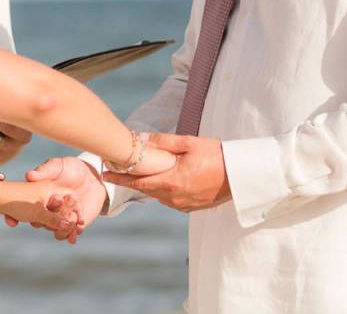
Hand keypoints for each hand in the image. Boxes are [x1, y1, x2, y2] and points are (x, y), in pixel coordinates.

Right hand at [4, 157, 106, 243]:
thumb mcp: (57, 165)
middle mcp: (48, 210)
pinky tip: (76, 231)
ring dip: (60, 230)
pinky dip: (71, 234)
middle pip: (39, 222)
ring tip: (69, 223)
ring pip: (55, 231)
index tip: (11, 221)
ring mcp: (61, 217)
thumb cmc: (71, 167)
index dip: (14, 215)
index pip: (25, 209)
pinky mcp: (75, 222)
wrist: (92, 175)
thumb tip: (29, 176)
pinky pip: (70, 233)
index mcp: (39, 197)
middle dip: (43, 222)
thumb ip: (45, 171)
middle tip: (56, 210)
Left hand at [101, 132, 230, 212]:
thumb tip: (141, 138)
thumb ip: (164, 142)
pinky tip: (163, 180)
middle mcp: (174, 197)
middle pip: (145, 189)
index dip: (120, 176)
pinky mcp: (191, 208)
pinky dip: (163, 190)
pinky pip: (170, 199)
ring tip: (138, 173)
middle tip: (115, 169)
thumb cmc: (217, 156)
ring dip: (148, 185)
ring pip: (157, 195)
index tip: (104, 171)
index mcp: (172, 181)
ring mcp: (183, 205)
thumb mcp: (190, 144)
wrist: (241, 176)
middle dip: (130, 179)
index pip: (138, 181)